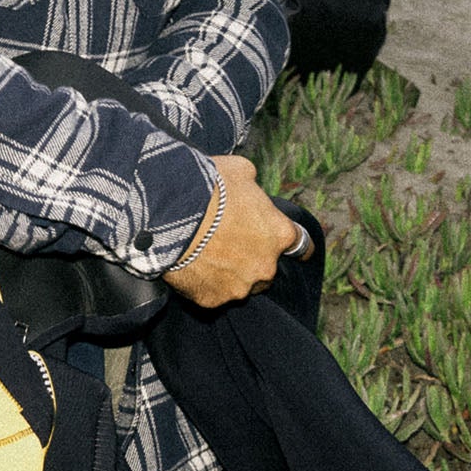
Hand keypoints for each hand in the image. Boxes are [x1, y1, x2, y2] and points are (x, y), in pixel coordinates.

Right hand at [161, 155, 304, 307]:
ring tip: (204, 254)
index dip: (289, 242)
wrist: (169, 214)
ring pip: (240, 284)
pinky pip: (211, 293)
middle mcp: (266, 266)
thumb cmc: (209, 188)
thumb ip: (253, 186)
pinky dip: (203, 282)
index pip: (301, 246)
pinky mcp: (212, 299)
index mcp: (279, 235)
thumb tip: (249, 188)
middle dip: (252, 257)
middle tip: (227, 240)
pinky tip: (190, 265)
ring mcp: (239, 287)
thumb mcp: (240, 171)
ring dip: (229, 272)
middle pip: (266, 267)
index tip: (281, 242)